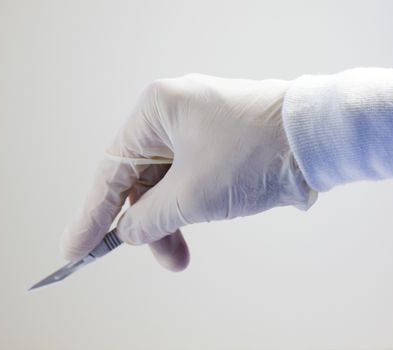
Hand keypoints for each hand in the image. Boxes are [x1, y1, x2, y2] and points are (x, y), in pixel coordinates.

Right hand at [60, 74, 316, 270]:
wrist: (319, 138)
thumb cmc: (256, 154)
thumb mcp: (193, 194)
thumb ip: (149, 218)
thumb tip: (128, 231)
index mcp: (155, 110)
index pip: (111, 170)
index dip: (90, 215)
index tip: (73, 250)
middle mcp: (170, 113)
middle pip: (138, 179)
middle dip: (143, 224)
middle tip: (149, 258)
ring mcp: (195, 126)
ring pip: (164, 183)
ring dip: (169, 222)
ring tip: (179, 258)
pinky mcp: (216, 141)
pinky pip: (186, 179)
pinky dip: (186, 208)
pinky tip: (190, 232)